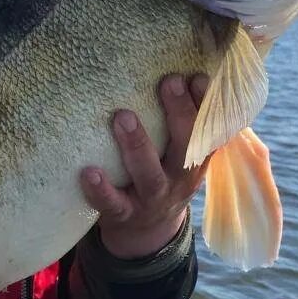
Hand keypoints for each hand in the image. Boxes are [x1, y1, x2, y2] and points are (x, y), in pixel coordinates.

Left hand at [80, 74, 208, 259]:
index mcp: (196, 159)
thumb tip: (184, 67)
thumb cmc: (163, 173)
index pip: (209, 129)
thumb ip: (184, 119)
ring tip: (122, 117)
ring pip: (149, 173)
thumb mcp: (181, 153)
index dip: (207, 104)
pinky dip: (100, 190)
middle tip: (169, 81)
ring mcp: (152, 198)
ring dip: (137, 144)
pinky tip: (88, 172)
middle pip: (185, 146)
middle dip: (179, 113)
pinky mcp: (124, 214)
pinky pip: (113, 204)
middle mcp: (179, 178)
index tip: (198, 76)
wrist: (148, 231)